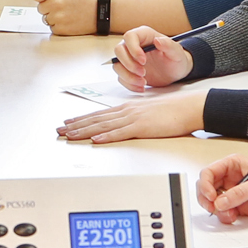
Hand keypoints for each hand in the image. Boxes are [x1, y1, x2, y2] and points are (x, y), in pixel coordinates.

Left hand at [28, 0, 96, 34]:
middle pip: (40, 8)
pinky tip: (69, 21)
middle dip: (49, 7)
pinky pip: (52, 28)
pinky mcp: (61, 29)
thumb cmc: (84, 0)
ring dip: (53, 17)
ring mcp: (58, 17)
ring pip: (45, 19)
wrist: (100, 12)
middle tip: (63, 6)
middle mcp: (55, 3)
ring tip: (67, 13)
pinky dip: (58, 26)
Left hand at [56, 89, 206, 144]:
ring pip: (104, 126)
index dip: (81, 119)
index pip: (99, 115)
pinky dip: (108, 137)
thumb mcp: (147, 113)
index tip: (67, 123)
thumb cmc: (171, 111)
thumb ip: (133, 119)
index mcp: (127, 108)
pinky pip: (122, 133)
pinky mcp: (143, 127)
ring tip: (70, 135)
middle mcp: (126, 111)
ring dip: (85, 131)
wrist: (188, 107)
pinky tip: (97, 140)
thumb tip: (121, 125)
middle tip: (59, 130)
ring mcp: (133, 118)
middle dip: (76, 125)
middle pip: (96, 119)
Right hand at [112, 26, 193, 89]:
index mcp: (144, 35)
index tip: (143, 61)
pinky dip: (129, 84)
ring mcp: (129, 58)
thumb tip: (158, 40)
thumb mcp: (177, 52)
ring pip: (117, 65)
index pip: (130, 37)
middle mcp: (133, 45)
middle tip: (143, 73)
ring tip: (143, 82)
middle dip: (128, 64)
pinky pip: (121, 77)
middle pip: (119, 50)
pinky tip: (142, 87)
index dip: (133, 49)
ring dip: (128, 76)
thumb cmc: (176, 59)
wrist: (175, 72)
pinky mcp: (128, 71)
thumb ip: (169, 45)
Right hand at [199, 155, 247, 222]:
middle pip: (208, 187)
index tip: (211, 196)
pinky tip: (232, 217)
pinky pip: (226, 212)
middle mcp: (234, 178)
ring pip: (215, 202)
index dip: (205, 184)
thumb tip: (220, 201)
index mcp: (235, 164)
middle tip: (213, 207)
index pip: (210, 172)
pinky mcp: (243, 207)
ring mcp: (237, 194)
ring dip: (217, 210)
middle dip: (207, 198)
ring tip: (228, 214)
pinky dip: (225, 216)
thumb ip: (240, 193)